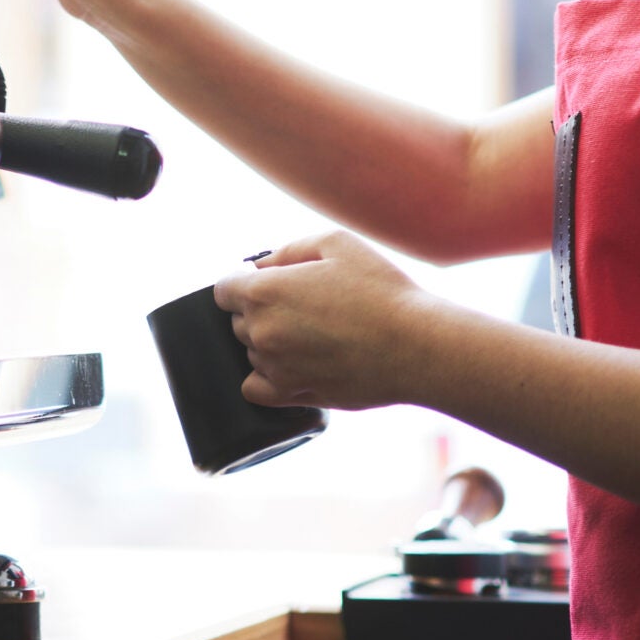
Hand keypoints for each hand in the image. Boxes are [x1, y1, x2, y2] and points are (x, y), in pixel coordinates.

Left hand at [213, 231, 439, 409]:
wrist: (416, 345)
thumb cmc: (382, 291)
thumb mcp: (336, 244)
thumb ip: (288, 250)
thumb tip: (261, 266)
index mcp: (265, 292)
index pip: (223, 289)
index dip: (244, 283)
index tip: (269, 284)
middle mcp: (261, 331)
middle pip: (237, 321)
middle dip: (259, 310)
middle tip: (303, 307)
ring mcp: (275, 367)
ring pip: (251, 352)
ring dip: (270, 342)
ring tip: (312, 335)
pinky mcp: (293, 394)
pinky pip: (255, 388)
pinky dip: (265, 378)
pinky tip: (291, 366)